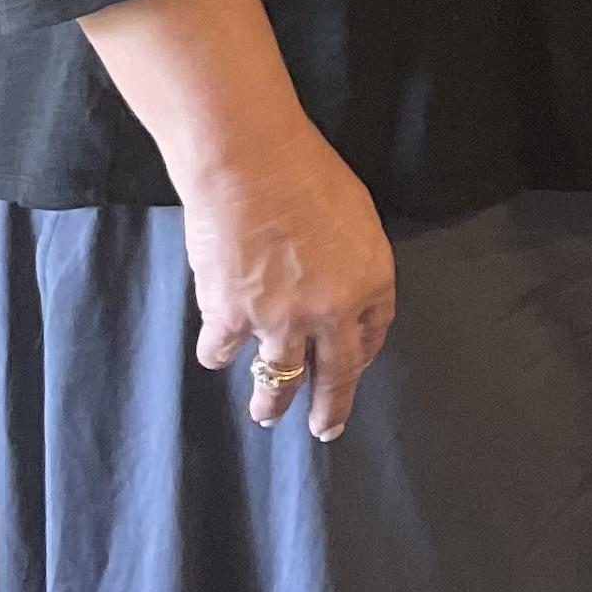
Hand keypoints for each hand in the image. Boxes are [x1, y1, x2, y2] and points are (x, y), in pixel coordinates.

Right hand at [179, 122, 396, 437]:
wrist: (249, 162)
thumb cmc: (306, 172)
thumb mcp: (355, 216)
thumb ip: (351, 261)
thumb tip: (339, 287)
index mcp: (370, 281)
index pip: (373, 333)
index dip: (362, 353)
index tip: (353, 367)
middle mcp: (330, 313)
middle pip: (336, 375)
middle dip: (329, 408)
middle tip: (324, 429)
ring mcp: (278, 322)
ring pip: (276, 382)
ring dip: (270, 403)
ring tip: (265, 414)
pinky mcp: (230, 318)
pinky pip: (222, 352)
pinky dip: (218, 353)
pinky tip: (217, 353)